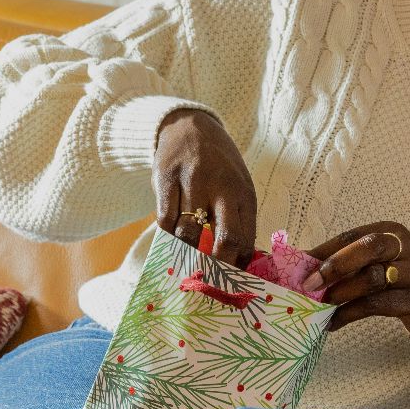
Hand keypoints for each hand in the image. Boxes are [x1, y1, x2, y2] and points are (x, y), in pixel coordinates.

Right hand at [152, 109, 256, 265]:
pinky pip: (164, 220)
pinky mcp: (166, 179)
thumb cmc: (219, 167)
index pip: (245, 238)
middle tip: (207, 280)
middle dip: (217, 266)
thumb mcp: (238, 187)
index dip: (237, 266)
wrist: (190, 126)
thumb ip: (239, 220)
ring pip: (189, 233)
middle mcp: (221, 187)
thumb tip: (241, 263)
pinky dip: (166, 237)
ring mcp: (193, 181)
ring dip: (186, 253)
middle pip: (225, 238)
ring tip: (185, 263)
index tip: (229, 282)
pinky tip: (170, 242)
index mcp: (244, 193)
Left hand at [304, 222, 409, 380]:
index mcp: (393, 232)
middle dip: (334, 265)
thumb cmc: (405, 287)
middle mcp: (406, 246)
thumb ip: (352, 265)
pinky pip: (377, 304)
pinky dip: (351, 313)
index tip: (298, 266)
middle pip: (367, 247)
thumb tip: (306, 271)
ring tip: (322, 305)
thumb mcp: (383, 267)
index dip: (324, 250)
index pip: (353, 235)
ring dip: (342, 292)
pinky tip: (335, 322)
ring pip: (373, 277)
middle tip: (309, 284)